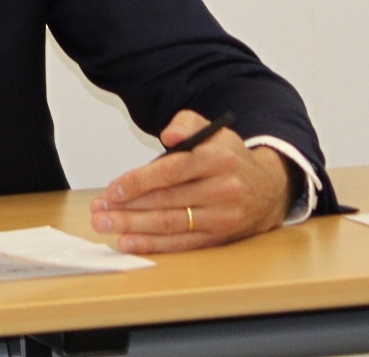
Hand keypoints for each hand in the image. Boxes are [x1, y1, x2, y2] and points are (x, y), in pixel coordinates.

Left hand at [89, 110, 291, 253]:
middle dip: (128, 207)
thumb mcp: (213, 130)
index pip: (172, 171)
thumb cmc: (229, 157)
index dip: (139, 181)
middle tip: (99, 210)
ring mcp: (222, 217)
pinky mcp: (220, 237)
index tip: (113, 189)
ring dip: (134, 226)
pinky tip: (129, 242)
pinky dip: (154, 244)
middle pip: (167, 200)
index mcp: (218, 159)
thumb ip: (187, 123)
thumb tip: (168, 134)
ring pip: (171, 223)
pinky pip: (182, 243)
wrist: (269, 188)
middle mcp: (222, 189)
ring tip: (105, 224)